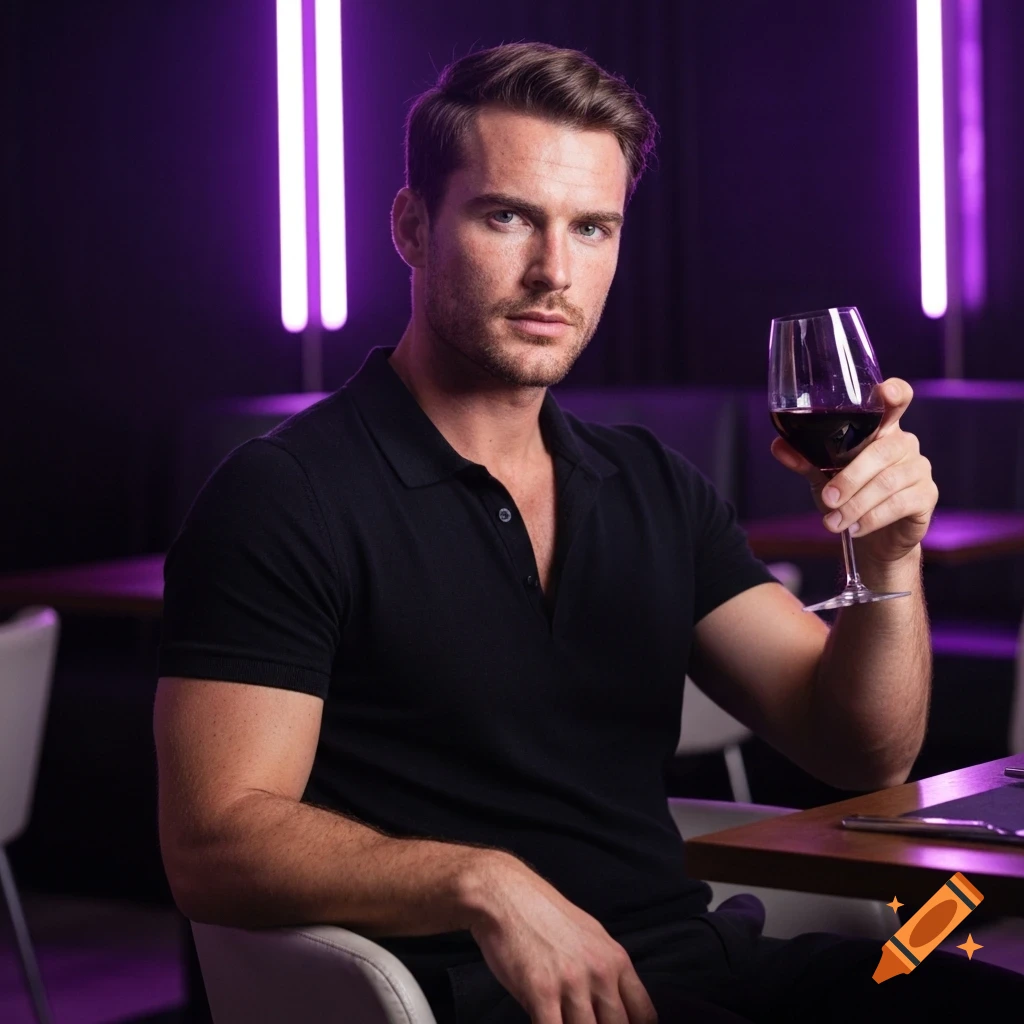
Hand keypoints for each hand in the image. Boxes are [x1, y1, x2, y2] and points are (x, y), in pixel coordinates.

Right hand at [468, 852, 657, 1023]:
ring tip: (561, 1018)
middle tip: (581, 1021)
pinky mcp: (541, 991)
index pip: (644, 1015)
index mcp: (616, 959)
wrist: (505, 894)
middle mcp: (601, 972)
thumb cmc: (543, 915)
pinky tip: (543, 1021)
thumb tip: (609, 1009)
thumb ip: (604, 973)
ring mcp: (572, 983)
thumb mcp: (590, 936)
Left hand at [770, 378, 938, 563]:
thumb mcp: (824, 476)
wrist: (876, 537)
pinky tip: (855, 528)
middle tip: (827, 499)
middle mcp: (904, 444)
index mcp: (882, 430)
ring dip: (856, 505)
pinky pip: (899, 504)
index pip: (897, 402)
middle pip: (882, 451)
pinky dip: (872, 518)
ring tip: (834, 522)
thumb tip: (778, 445)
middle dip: (850, 478)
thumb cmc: (850, 496)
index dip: (896, 393)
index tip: (887, 391)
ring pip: (888, 482)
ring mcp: (919, 469)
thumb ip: (806, 460)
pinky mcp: (927, 496)